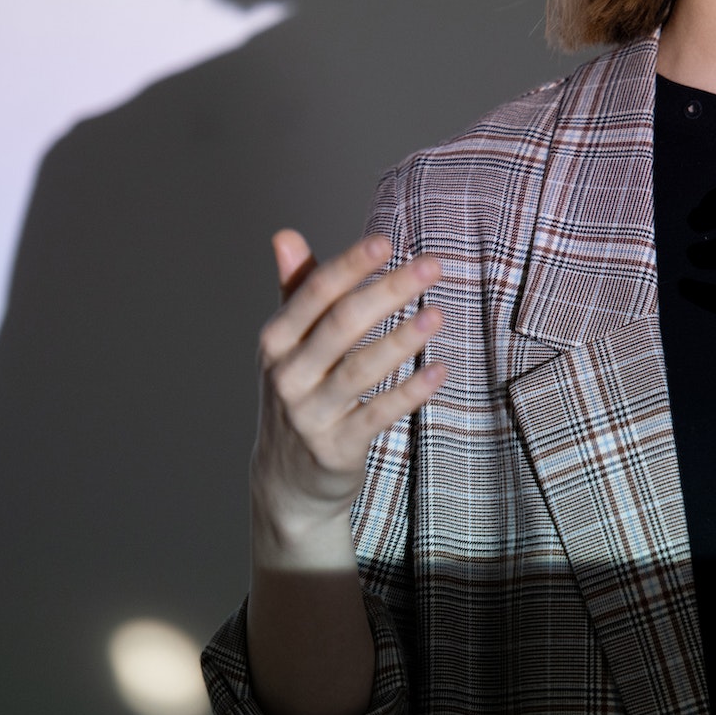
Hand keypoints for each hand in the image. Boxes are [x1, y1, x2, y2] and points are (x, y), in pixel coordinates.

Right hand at [250, 230, 445, 566]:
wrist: (287, 480)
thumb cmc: (299, 393)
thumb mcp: (288, 344)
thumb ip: (295, 290)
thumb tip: (284, 234)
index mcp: (276, 341)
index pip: (314, 293)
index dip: (350, 266)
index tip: (386, 241)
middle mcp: (287, 375)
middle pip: (342, 324)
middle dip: (388, 291)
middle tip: (432, 265)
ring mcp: (310, 414)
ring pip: (360, 369)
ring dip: (402, 339)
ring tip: (438, 313)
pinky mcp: (336, 447)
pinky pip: (377, 415)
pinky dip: (409, 393)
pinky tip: (439, 371)